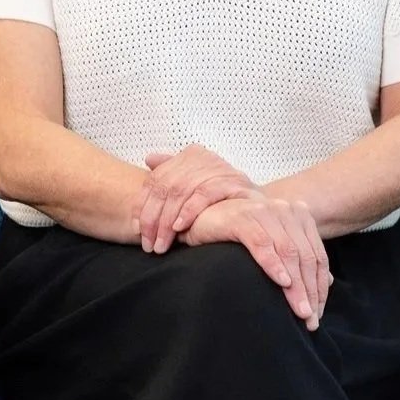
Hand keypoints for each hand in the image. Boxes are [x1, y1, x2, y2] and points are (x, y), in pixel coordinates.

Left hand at [136, 144, 259, 253]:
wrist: (263, 211)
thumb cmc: (225, 202)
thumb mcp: (195, 188)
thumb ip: (172, 174)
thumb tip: (149, 158)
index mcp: (192, 155)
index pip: (157, 179)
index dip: (142, 204)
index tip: (137, 229)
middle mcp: (205, 157)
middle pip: (166, 186)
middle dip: (153, 218)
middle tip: (148, 244)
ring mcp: (221, 168)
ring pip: (181, 190)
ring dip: (167, 221)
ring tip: (161, 243)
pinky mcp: (235, 182)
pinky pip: (205, 193)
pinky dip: (190, 210)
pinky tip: (179, 227)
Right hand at [180, 194, 332, 331]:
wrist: (204, 214)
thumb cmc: (240, 232)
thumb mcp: (274, 242)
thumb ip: (299, 257)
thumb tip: (328, 281)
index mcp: (297, 215)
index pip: (317, 256)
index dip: (320, 287)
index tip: (318, 313)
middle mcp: (284, 210)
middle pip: (305, 257)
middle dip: (310, 291)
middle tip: (310, 320)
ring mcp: (264, 212)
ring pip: (288, 253)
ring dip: (296, 286)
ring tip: (300, 311)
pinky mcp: (242, 218)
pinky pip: (262, 244)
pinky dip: (274, 264)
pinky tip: (282, 282)